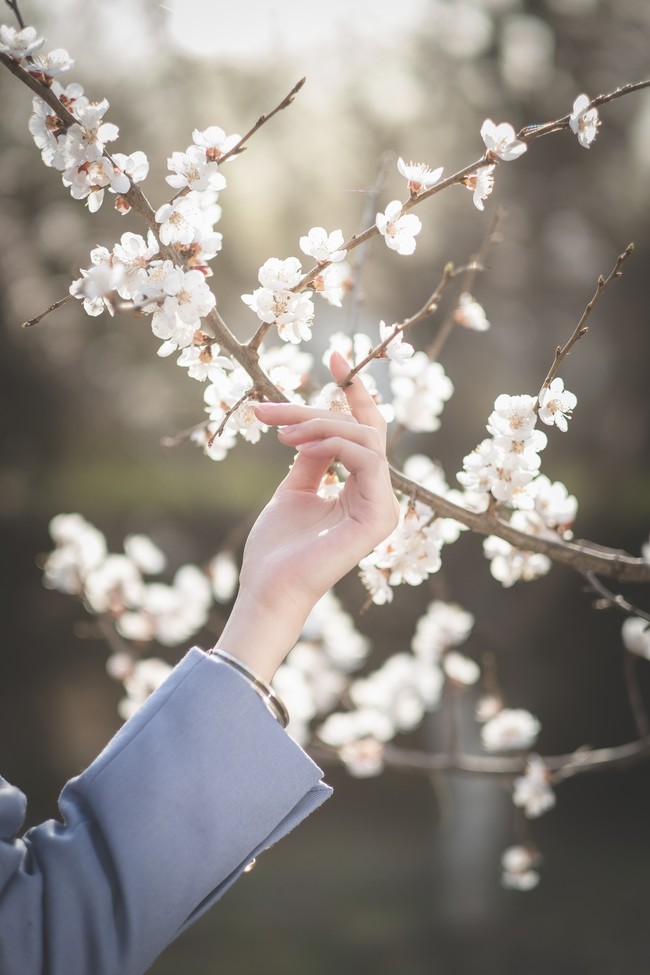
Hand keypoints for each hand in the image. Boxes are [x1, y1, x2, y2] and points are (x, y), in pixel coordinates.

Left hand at [214, 352, 398, 679]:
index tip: (333, 354)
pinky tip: (300, 446)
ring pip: (363, 437)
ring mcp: (383, 506)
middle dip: (312, 411)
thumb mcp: (293, 489)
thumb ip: (311, 457)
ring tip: (279, 433)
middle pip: (360, 428)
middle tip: (268, 412)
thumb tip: (314, 426)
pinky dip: (332, 443)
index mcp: (361, 489)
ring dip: (317, 425)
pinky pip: (366, 458)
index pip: (366, 430)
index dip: (353, 391)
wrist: (269, 587)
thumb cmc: (277, 547)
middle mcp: (378, 495)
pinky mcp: (379, 515)